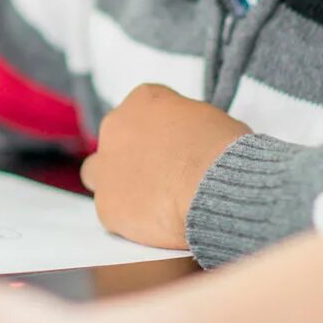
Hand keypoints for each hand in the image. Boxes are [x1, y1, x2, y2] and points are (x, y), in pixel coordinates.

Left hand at [80, 84, 248, 249]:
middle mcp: (115, 126)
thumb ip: (186, 126)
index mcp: (144, 99)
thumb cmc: (224, 150)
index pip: (143, 111)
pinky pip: (112, 213)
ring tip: (151, 202)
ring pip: (98, 174)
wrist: (215, 184)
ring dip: (119, 184)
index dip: (160, 134)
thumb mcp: (211, 118)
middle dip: (131, 156)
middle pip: (115, 140)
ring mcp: (106, 166)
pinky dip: (130, 220)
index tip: (175, 150)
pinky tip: (156, 223)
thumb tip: (190, 143)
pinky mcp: (106, 205)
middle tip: (161, 176)